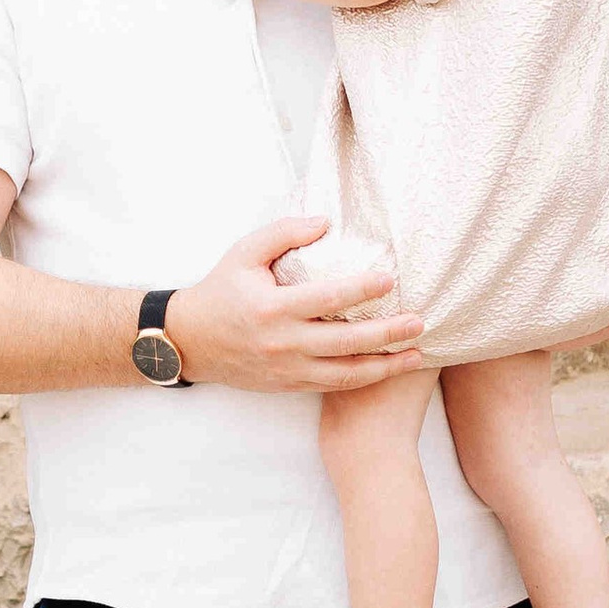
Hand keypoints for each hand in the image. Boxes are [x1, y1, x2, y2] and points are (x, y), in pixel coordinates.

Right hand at [166, 219, 426, 394]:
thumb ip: (284, 233)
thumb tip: (326, 222)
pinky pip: (334, 385)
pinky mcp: (290, 384)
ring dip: (385, 365)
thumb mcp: (244, 252)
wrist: (189, 341)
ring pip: (345, 373)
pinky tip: (388, 367)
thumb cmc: (221, 291)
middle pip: (345, 342)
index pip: (327, 298)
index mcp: (271, 308)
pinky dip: (364, 378)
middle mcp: (283, 343)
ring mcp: (287, 369)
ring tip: (417, 354)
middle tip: (419, 322)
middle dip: (387, 334)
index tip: (390, 280)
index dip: (361, 289)